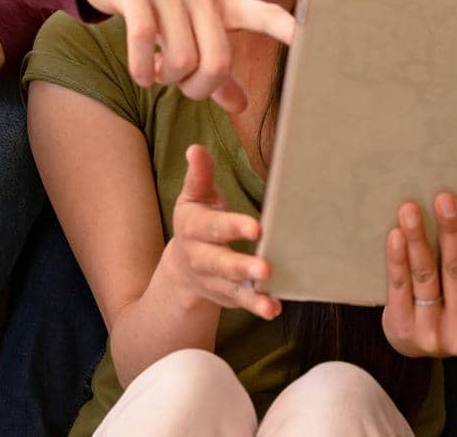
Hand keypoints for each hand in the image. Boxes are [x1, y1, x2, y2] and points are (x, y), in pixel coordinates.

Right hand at [66, 0, 295, 113]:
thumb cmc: (161, 1)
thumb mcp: (193, 27)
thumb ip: (217, 68)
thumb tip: (242, 107)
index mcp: (225, 1)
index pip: (267, 14)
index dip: (291, 30)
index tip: (315, 42)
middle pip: (217, 62)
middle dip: (197, 88)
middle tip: (180, 84)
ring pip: (182, 59)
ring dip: (166, 80)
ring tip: (157, 71)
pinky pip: (144, 41)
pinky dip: (142, 70)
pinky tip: (141, 72)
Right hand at [159, 145, 278, 319]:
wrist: (183, 267)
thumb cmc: (197, 221)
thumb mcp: (194, 197)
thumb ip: (199, 176)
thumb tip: (195, 149)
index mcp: (194, 228)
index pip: (213, 227)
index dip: (233, 227)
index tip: (256, 228)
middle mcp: (201, 257)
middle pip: (220, 263)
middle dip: (241, 266)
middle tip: (266, 268)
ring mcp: (214, 281)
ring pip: (232, 288)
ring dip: (252, 295)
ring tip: (270, 299)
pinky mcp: (228, 296)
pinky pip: (242, 302)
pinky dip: (258, 306)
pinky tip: (273, 307)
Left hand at [381, 193, 456, 357]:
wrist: (420, 345)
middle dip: (453, 233)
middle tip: (446, 198)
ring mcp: (431, 333)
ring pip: (426, 277)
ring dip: (419, 240)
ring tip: (411, 208)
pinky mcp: (402, 329)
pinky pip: (400, 287)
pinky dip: (398, 259)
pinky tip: (396, 234)